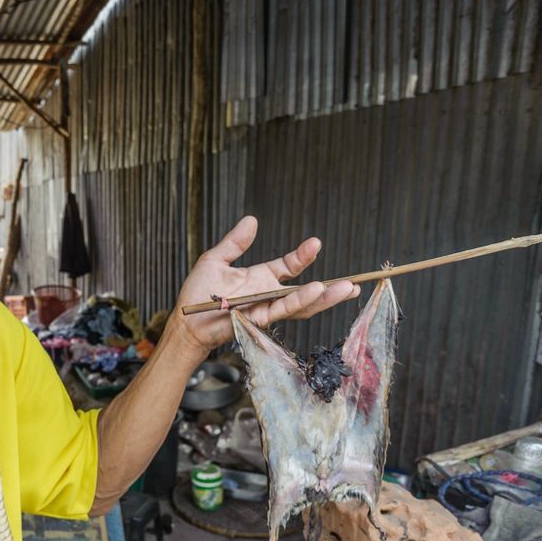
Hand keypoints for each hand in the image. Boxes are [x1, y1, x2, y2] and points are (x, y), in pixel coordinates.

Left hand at [168, 216, 358, 359]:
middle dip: (330, 288)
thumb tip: (252, 220)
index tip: (316, 243)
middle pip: (305, 291)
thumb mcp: (216, 260)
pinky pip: (284, 309)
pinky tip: (317, 291)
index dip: (304, 256)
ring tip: (348, 288)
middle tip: (355, 283)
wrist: (186, 320)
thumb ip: (235, 243)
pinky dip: (301, 300)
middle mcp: (269, 295)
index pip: (290, 267)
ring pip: (302, 304)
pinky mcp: (260, 319)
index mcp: (262, 279)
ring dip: (324, 297)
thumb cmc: (198, 294)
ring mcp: (266, 308)